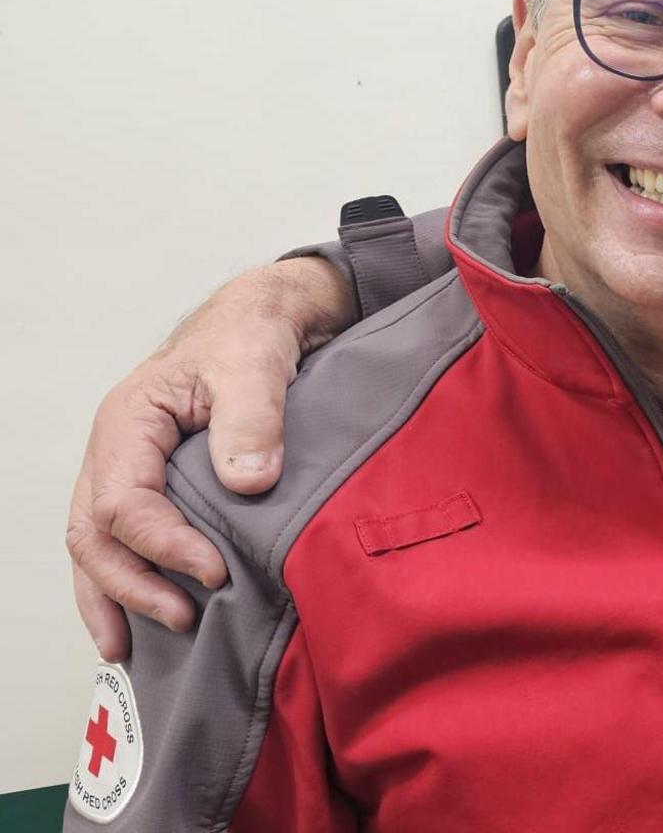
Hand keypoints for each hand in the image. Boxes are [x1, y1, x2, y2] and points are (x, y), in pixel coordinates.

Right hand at [67, 258, 353, 659]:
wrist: (262, 319)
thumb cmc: (252, 335)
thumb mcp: (256, 363)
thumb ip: (253, 418)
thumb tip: (248, 483)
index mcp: (130, 422)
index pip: (123, 503)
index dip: (164, 546)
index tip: (217, 573)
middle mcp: (116, 450)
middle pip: (93, 534)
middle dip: (129, 587)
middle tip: (184, 620)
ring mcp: (126, 468)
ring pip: (94, 545)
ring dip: (111, 597)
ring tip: (130, 648)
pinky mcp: (151, 483)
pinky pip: (119, 539)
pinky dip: (123, 581)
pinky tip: (138, 618)